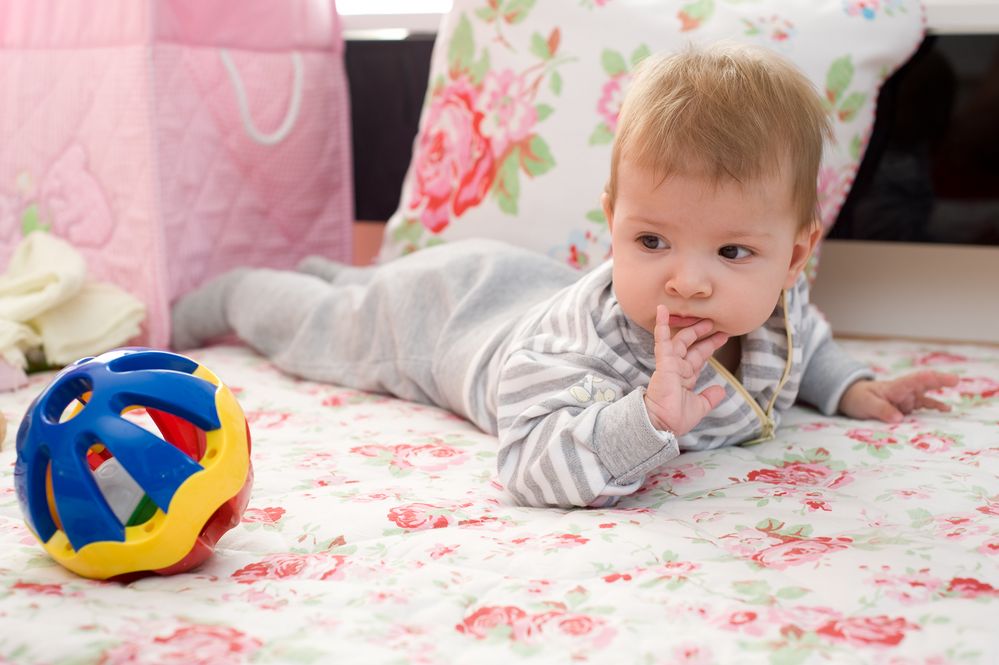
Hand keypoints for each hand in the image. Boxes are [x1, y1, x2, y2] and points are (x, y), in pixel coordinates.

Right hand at [644, 305, 729, 434]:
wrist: (663, 424)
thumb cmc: (676, 419)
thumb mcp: (699, 407)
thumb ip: (709, 398)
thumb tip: (721, 390)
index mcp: (685, 378)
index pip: (699, 357)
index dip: (709, 346)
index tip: (722, 337)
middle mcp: (678, 368)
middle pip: (692, 346)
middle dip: (703, 334)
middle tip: (714, 322)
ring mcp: (670, 364)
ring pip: (680, 340)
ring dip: (691, 328)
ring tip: (703, 317)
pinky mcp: (663, 363)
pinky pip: (662, 341)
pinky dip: (661, 326)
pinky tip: (662, 310)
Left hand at [838, 370, 958, 422]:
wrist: (852, 399)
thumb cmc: (859, 398)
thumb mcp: (866, 403)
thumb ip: (882, 409)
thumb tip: (899, 418)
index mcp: (895, 387)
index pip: (913, 380)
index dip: (927, 378)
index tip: (939, 378)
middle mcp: (904, 391)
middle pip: (924, 384)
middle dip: (939, 381)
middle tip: (955, 380)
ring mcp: (907, 399)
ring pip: (925, 397)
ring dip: (938, 401)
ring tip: (950, 408)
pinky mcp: (906, 408)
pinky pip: (922, 408)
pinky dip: (932, 409)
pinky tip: (945, 411)